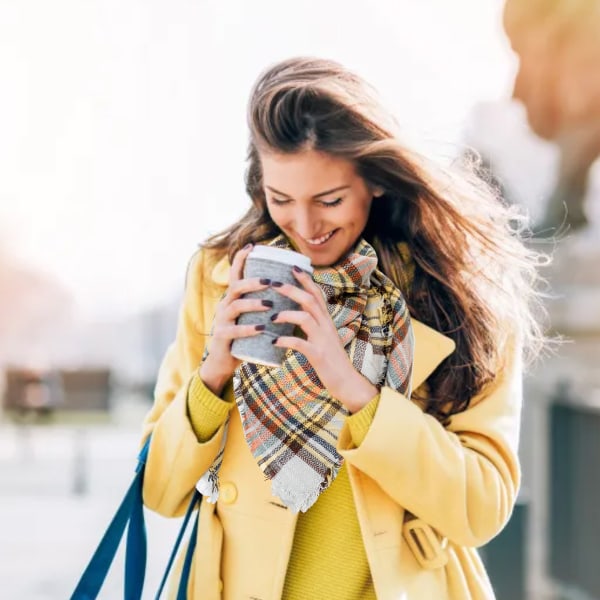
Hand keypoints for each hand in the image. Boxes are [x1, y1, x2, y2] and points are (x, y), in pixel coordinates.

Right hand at [199, 244, 270, 394]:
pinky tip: (262, 328)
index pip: (235, 274)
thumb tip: (290, 288)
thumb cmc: (244, 337)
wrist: (224, 362)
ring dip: (254, 303)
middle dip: (253, 281)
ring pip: (235, 306)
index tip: (252, 246)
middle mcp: (224, 306)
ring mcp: (222, 321)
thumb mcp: (252, 317)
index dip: (241, 259)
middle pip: (236, 286)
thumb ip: (264, 304)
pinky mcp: (222, 337)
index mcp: (233, 298)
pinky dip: (249, 328)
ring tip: (270, 304)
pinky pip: (235, 330)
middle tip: (270, 281)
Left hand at [271, 267, 378, 412]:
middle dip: (291, 289)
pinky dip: (285, 341)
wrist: (347, 383)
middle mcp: (326, 326)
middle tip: (273, 283)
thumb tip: (295, 316)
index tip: (292, 267)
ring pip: (306, 317)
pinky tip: (273, 341)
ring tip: (271, 316)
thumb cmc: (331, 361)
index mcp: (327, 321)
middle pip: (310, 300)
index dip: (305, 279)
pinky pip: (300, 343)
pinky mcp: (318, 355)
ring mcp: (323, 340)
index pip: (317, 293)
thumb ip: (312, 326)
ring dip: (286, 314)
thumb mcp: (324, 339)